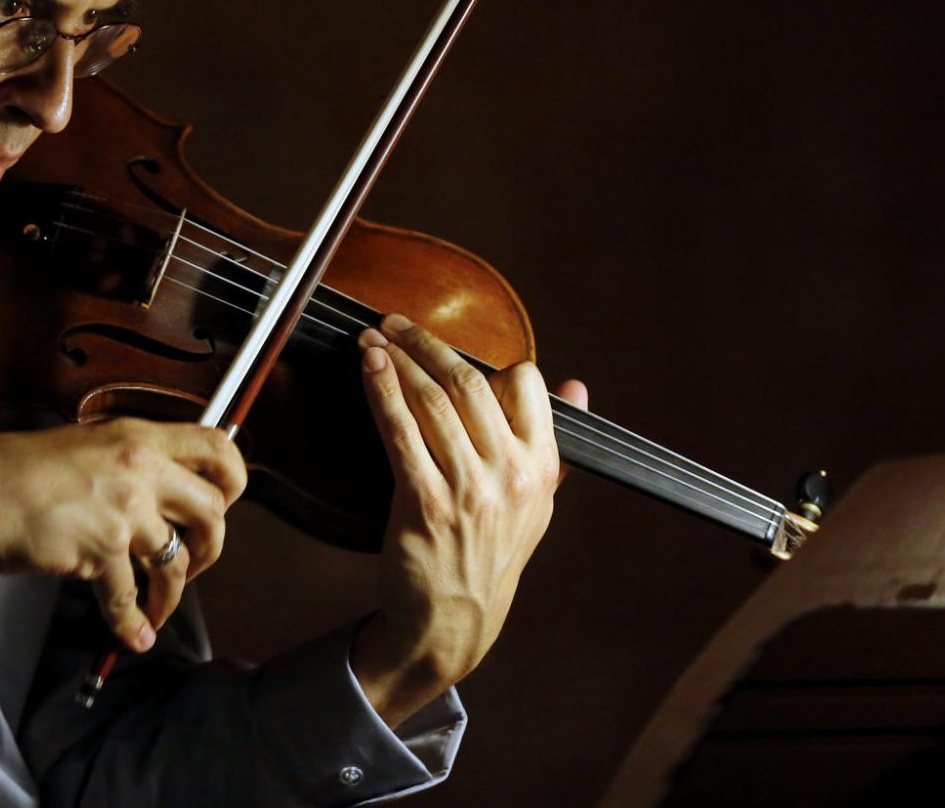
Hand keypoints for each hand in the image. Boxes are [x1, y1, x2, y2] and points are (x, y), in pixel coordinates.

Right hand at [0, 418, 246, 652]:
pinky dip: (132, 624)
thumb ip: (127, 466)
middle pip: (212, 510)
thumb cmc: (19, 470)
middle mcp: (140, 468)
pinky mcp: (100, 549)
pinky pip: (128, 598)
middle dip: (211, 547)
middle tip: (194, 562)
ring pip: (176, 561)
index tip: (224, 503)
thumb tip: (158, 499)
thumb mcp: (87, 446)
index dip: (234, 479)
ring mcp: (122, 509)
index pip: (218, 446)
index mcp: (138, 436)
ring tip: (158, 609)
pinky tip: (132, 636)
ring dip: (172, 594)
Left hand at [349, 314, 587, 726]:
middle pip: (468, 383)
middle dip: (425, 343)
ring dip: (396, 361)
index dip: (485, 359)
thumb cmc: (489, 555)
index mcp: (541, 467)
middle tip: (393, 324)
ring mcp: (469, 490)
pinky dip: (381, 393)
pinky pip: (401, 431)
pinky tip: (368, 370)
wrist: (454, 621)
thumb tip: (576, 385)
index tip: (446, 346)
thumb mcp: (536, 502)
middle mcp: (511, 474)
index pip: (526, 385)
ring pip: (432, 401)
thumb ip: (552, 442)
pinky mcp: (426, 503)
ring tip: (372, 340)